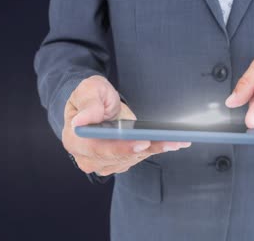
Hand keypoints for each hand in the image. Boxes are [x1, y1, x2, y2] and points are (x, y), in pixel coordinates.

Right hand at [62, 75, 190, 175]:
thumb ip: (88, 103)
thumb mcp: (88, 90)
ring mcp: (105, 163)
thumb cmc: (90, 96)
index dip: (121, 148)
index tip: (142, 143)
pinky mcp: (121, 162)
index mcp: (75, 141)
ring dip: (157, 149)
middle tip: (170, 140)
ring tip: (178, 140)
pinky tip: (174, 142)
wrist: (95, 106)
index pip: (98, 149)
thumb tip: (81, 122)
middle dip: (147, 148)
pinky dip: (157, 148)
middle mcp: (89, 158)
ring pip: (134, 158)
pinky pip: (141, 156)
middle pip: (121, 157)